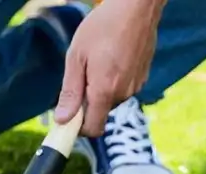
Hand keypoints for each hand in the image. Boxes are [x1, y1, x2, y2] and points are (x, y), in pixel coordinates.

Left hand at [53, 0, 164, 135]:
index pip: (92, 129)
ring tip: (96, 61)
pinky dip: (113, 81)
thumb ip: (70, 91)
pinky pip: (122, 88)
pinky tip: (110, 58)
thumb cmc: (103, 27)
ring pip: (111, 100)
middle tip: (80, 75)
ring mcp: (136, 85)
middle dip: (86, 103)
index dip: (78, 128)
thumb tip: (63, 120)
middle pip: (100, 113)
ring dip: (100, 90)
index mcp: (105, 90)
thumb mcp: (76, 57)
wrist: (137, 7)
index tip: (66, 120)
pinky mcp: (142, 76)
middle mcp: (124, 93)